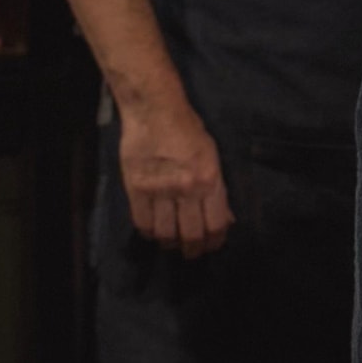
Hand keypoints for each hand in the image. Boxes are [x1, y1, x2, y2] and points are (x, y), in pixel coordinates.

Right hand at [119, 102, 233, 256]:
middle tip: (191, 252)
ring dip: (170, 243)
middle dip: (192, 249)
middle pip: (191, 235)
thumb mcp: (212, 157)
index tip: (211, 246)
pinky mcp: (136, 188)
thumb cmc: (188, 129)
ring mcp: (160, 189)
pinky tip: (153, 231)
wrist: (154, 110)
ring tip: (171, 242)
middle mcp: (186, 188)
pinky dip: (149, 233)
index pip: (215, 224)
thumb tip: (225, 219)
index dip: (214, 242)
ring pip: (165, 233)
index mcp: (209, 179)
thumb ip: (217, 189)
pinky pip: (142, 222)